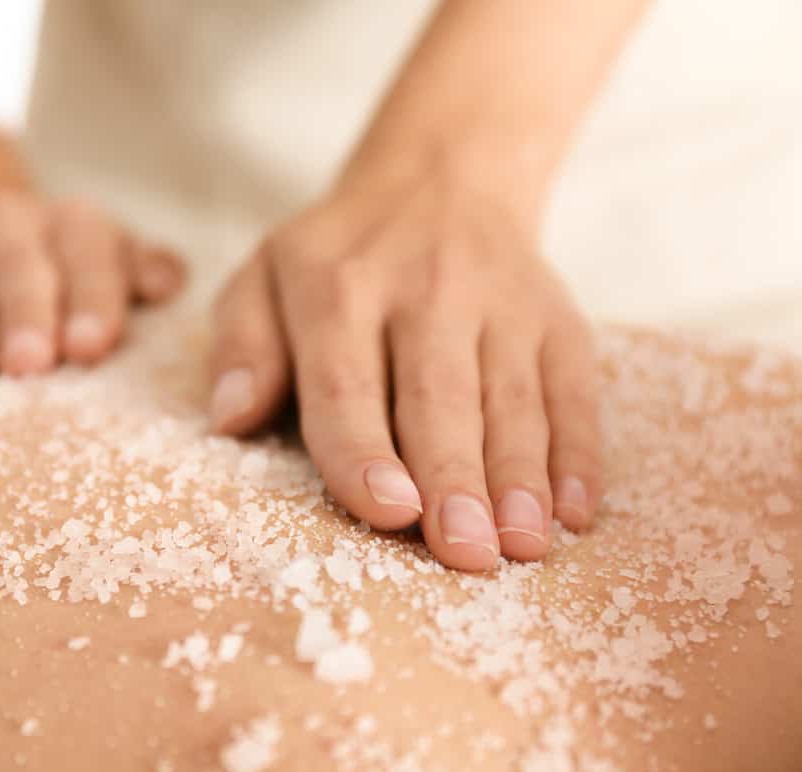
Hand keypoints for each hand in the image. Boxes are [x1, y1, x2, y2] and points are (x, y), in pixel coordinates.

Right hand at [0, 190, 185, 375]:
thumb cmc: (68, 273)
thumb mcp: (112, 263)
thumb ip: (144, 272)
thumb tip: (167, 284)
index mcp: (73, 225)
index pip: (88, 257)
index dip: (91, 300)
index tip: (90, 347)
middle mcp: (7, 223)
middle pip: (15, 262)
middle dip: (24, 312)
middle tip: (31, 362)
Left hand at [209, 175, 599, 570]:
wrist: (439, 181)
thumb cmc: (336, 259)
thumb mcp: (263, 279)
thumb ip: (243, 347)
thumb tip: (229, 418)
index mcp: (336, 289)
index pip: (347, 382)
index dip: (365, 451)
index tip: (388, 512)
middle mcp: (425, 290)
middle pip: (439, 397)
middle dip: (454, 479)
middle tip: (465, 554)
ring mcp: (500, 303)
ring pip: (513, 399)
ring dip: (520, 476)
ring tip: (522, 545)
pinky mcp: (556, 316)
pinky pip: (572, 387)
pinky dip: (578, 452)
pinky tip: (575, 512)